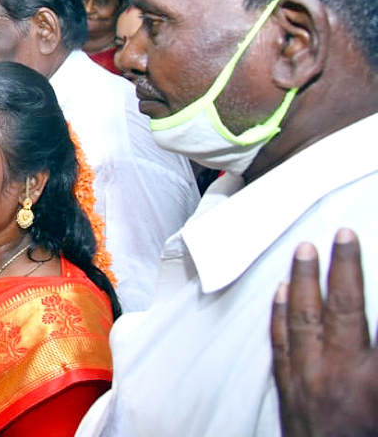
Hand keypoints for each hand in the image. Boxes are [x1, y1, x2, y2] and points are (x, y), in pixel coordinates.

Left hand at [271, 229, 377, 436]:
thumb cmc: (367, 430)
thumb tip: (374, 341)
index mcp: (370, 381)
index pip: (362, 313)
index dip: (357, 273)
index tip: (352, 237)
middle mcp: (338, 377)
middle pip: (340, 310)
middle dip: (340, 269)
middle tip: (337, 233)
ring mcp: (310, 385)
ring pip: (303, 321)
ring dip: (304, 283)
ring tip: (303, 251)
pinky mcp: (291, 396)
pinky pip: (282, 347)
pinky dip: (281, 316)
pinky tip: (281, 294)